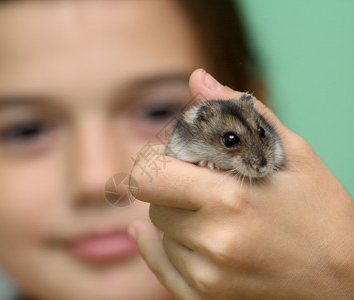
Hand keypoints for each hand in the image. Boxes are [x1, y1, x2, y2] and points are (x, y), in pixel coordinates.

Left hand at [128, 69, 353, 299]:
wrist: (345, 283)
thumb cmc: (322, 214)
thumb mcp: (291, 154)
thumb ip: (239, 112)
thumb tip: (198, 79)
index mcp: (229, 198)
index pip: (147, 174)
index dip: (155, 160)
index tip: (177, 157)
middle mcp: (213, 241)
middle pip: (151, 202)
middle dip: (168, 187)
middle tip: (198, 183)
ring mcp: (207, 276)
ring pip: (160, 232)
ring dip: (177, 218)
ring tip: (216, 215)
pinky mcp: (205, 298)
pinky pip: (160, 265)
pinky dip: (163, 246)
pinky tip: (179, 235)